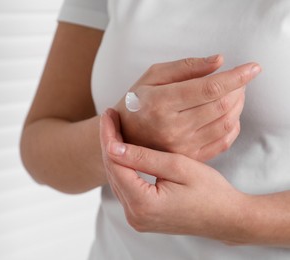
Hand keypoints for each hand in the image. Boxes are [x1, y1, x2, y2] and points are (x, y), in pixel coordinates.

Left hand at [100, 109, 250, 242]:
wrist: (227, 218)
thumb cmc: (210, 192)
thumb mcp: (178, 167)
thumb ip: (143, 157)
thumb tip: (113, 146)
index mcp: (143, 204)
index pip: (114, 163)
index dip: (109, 136)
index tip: (110, 113)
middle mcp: (134, 216)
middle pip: (112, 171)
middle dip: (110, 142)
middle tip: (112, 116)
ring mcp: (137, 219)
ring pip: (117, 179)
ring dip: (116, 154)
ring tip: (117, 128)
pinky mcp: (141, 217)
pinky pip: (125, 188)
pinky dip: (125, 168)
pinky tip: (126, 150)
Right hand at [114, 55, 260, 160]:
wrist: (123, 136)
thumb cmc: (137, 102)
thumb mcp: (152, 76)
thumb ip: (185, 67)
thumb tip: (219, 61)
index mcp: (161, 103)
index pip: (209, 88)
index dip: (236, 76)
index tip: (253, 67)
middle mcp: (172, 127)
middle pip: (222, 105)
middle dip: (238, 88)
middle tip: (238, 79)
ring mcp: (181, 146)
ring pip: (226, 122)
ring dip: (238, 104)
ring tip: (234, 93)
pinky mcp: (189, 157)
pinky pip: (224, 141)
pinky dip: (234, 124)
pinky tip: (227, 113)